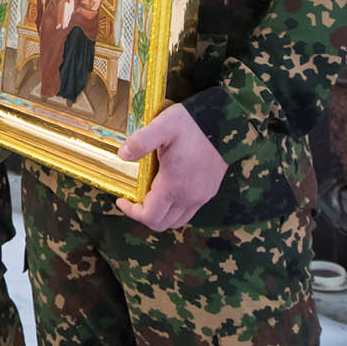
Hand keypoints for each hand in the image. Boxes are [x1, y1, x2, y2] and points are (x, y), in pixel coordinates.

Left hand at [114, 103, 228, 230]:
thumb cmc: (192, 124)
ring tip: (148, 195)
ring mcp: (202, 196)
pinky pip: (189, 210)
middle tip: (133, 198)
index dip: (132, 212)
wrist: (224, 122)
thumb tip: (122, 155)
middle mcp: (190, 197)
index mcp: (174, 185)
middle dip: (143, 215)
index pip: (150, 216)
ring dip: (160, 214)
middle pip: (162, 223)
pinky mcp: (210, 191)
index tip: (122, 200)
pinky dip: (174, 208)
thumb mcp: (162, 126)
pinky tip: (167, 188)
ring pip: (177, 220)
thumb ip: (140, 142)